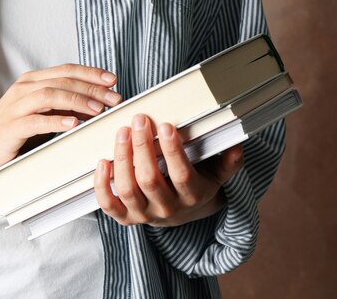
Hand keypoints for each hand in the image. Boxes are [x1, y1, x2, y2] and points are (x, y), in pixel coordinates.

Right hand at [0, 64, 122, 174]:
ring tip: (98, 109)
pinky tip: (72, 124)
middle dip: (92, 88)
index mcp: (32, 81)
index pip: (66, 70)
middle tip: (114, 97)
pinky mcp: (10, 127)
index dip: (91, 73)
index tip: (113, 80)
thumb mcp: (42, 114)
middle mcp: (24, 89)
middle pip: (63, 81)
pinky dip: (56, 121)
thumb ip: (64, 107)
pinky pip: (36, 120)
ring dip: (78, 101)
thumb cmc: (12, 131)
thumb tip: (97, 104)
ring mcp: (16, 106)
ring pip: (51, 95)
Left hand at [94, 114, 243, 226]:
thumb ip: (227, 162)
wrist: (182, 213)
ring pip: (127, 189)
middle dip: (141, 147)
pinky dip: (101, 185)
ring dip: (121, 158)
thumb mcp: (216, 174)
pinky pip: (109, 205)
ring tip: (121, 132)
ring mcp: (144, 215)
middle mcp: (167, 209)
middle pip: (149, 179)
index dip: (173, 150)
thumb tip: (236, 146)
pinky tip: (102, 162)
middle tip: (138, 120)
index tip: (165, 124)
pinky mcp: (126, 218)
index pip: (182, 174)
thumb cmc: (197, 183)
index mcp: (192, 196)